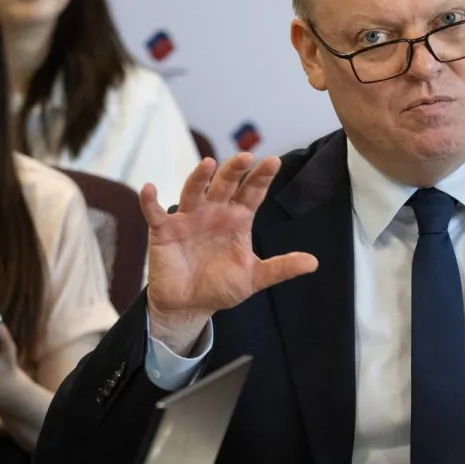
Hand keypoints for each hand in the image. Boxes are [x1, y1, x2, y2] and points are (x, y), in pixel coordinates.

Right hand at [142, 155, 318, 352]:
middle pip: (225, 185)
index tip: (273, 161)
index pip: (252, 193)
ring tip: (208, 164)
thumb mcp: (254, 278)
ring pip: (194, 191)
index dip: (262, 177)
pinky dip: (151, 201)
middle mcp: (214, 212)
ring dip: (199, 177)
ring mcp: (189, 218)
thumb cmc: (221, 286)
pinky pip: (155, 212)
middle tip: (245, 158)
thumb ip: (280, 268)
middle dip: (234, 170)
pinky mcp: (164, 230)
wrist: (189, 305)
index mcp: (237, 219)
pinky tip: (151, 189)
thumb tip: (313, 262)